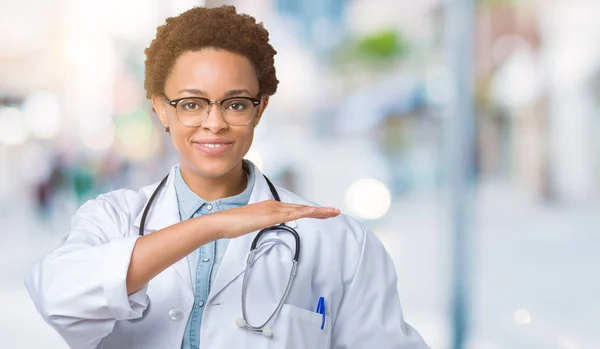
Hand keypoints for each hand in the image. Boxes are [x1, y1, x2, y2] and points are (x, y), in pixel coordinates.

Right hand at [205, 200, 340, 238]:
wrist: (221, 222)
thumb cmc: (233, 224)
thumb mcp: (252, 224)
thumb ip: (262, 223)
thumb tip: (268, 224)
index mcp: (271, 207)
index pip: (295, 209)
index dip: (311, 211)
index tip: (323, 213)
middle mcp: (274, 205)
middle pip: (302, 208)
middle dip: (320, 211)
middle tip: (336, 212)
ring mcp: (272, 210)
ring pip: (301, 210)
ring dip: (318, 211)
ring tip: (333, 213)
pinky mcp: (270, 216)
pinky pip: (291, 214)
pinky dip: (305, 213)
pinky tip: (315, 213)